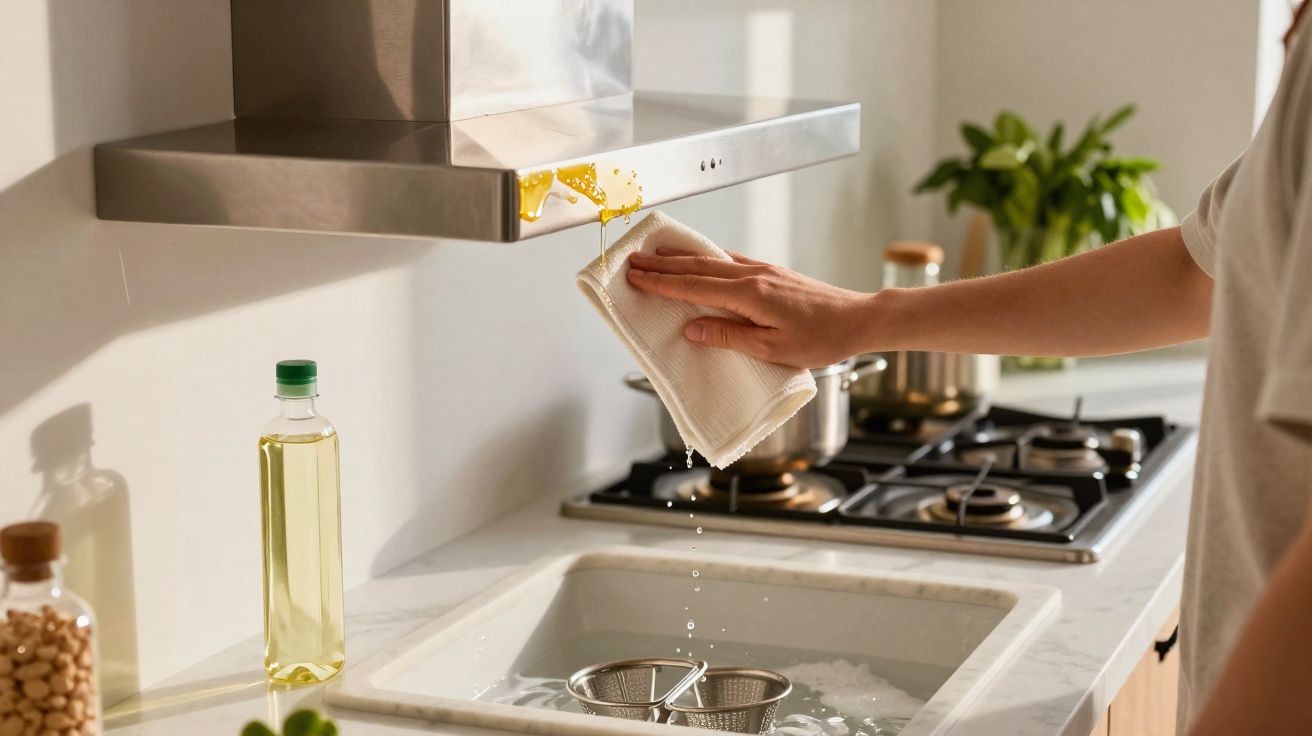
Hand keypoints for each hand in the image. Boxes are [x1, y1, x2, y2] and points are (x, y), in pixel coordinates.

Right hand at [626, 248, 876, 367]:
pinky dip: (706, 257)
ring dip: (681, 257)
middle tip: (632, 261)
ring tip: (655, 253)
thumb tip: (691, 328)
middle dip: (662, 264)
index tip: (634, 277)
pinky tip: (699, 258)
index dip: (661, 282)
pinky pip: (730, 260)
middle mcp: (753, 276)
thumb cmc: (820, 339)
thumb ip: (728, 336)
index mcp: (750, 295)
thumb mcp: (772, 349)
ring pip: (712, 260)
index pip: (694, 286)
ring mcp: (763, 270)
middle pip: (698, 266)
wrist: (858, 319)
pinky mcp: (771, 272)